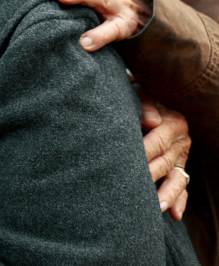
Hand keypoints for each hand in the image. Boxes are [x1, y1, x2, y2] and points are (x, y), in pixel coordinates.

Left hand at [141, 94, 191, 219]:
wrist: (151, 95)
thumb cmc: (140, 95)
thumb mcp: (142, 93)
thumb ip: (146, 105)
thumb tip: (151, 120)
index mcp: (174, 122)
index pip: (157, 143)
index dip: (142, 155)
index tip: (126, 166)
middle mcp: (182, 140)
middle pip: (165, 164)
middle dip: (150, 179)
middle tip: (134, 194)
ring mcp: (182, 156)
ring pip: (176, 179)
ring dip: (166, 195)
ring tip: (155, 209)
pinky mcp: (181, 166)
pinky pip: (182, 186)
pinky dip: (179, 200)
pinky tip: (174, 215)